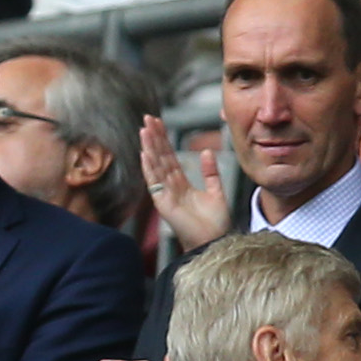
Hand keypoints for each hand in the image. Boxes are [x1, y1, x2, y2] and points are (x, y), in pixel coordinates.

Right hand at [139, 116, 229, 249]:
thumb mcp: (216, 192)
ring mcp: (165, 195)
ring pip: (155, 166)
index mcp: (181, 184)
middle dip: (154, 138)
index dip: (164, 140)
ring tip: (144, 130)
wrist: (215, 242)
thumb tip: (207, 151)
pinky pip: (155, 183)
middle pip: (160, 158)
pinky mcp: (163, 204)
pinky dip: (149, 168)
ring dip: (149, 148)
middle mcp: (170, 188)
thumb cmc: (215, 224)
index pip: (170, 157)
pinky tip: (144, 153)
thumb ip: (210, 173)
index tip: (158, 122)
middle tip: (147, 118)